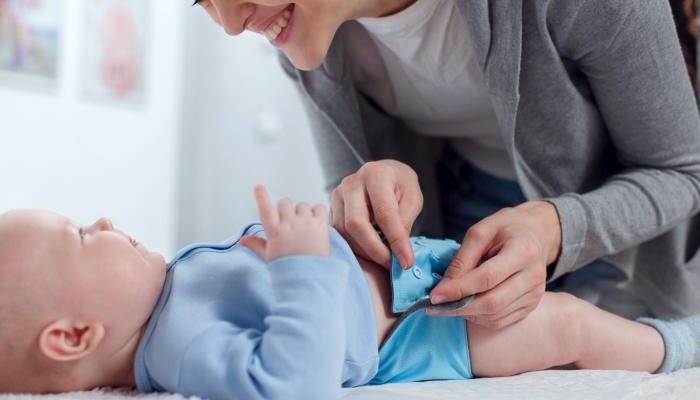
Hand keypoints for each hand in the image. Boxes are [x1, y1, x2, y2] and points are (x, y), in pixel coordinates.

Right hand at [240, 185, 329, 261]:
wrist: (309, 278)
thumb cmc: (288, 268)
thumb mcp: (269, 256)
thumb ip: (256, 245)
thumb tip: (242, 240)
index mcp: (275, 232)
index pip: (265, 209)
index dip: (261, 196)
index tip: (258, 187)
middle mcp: (289, 224)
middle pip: (284, 203)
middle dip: (285, 210)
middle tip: (290, 223)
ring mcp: (305, 223)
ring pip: (301, 205)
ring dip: (301, 212)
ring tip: (304, 228)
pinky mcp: (320, 224)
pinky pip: (318, 207)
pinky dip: (316, 212)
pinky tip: (315, 223)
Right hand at [330, 160, 422, 269]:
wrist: (385, 173)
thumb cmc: (400, 184)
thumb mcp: (413, 198)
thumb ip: (405, 222)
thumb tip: (397, 251)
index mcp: (376, 175)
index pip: (384, 213)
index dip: (395, 240)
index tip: (406, 261)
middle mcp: (352, 183)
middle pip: (356, 224)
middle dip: (375, 250)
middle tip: (392, 264)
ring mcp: (337, 195)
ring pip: (345, 232)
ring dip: (365, 252)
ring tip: (384, 258)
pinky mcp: (332, 207)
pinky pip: (339, 234)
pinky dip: (355, 247)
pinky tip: (370, 251)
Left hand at [428, 201, 561, 328]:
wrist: (535, 233)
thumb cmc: (506, 228)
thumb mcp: (480, 232)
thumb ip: (462, 260)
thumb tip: (443, 288)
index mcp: (523, 251)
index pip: (487, 278)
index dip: (458, 290)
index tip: (434, 296)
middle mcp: (534, 276)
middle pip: (492, 302)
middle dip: (459, 307)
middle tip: (434, 306)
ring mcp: (536, 293)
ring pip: (495, 315)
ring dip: (467, 314)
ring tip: (448, 305)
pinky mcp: (531, 305)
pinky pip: (501, 321)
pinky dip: (479, 318)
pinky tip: (466, 308)